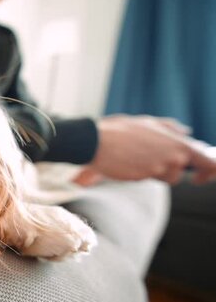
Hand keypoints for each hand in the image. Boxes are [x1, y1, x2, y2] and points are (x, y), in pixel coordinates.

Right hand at [87, 115, 215, 184]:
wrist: (96, 141)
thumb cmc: (121, 129)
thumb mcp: (148, 123)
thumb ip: (171, 128)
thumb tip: (187, 131)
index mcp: (178, 142)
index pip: (208, 163)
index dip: (208, 173)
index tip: (200, 177)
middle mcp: (173, 156)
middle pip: (181, 173)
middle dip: (168, 170)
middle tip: (150, 161)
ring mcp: (158, 168)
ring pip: (164, 177)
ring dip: (154, 172)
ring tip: (136, 158)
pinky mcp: (144, 177)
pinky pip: (147, 178)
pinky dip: (140, 173)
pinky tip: (128, 162)